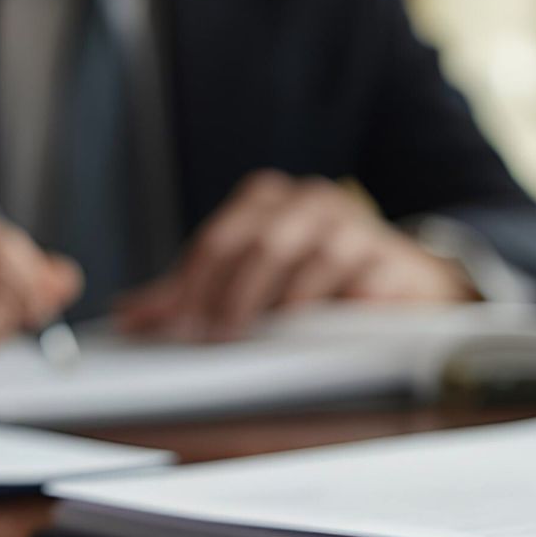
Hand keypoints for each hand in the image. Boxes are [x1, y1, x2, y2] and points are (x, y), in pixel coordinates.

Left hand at [115, 170, 477, 340]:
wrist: (406, 280)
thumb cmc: (318, 277)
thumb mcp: (253, 275)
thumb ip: (195, 292)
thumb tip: (129, 314)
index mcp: (270, 200)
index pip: (219, 239)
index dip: (191, 285)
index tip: (171, 326)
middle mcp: (311, 203)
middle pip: (260, 245)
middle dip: (230, 294)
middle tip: (209, 336)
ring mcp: (355, 228)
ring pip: (310, 259)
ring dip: (279, 301)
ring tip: (255, 335)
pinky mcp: (391, 260)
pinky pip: (359, 282)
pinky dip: (336, 305)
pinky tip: (315, 330)